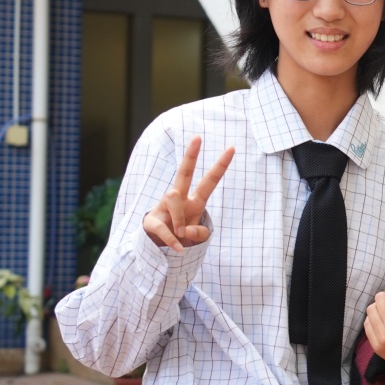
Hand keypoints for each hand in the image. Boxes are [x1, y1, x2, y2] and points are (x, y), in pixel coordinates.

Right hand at [144, 136, 233, 250]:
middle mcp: (180, 198)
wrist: (159, 245)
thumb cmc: (182, 235)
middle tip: (198, 137)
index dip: (220, 166)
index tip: (232, 148)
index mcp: (196, 200)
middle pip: (184, 173)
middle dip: (191, 155)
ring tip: (180, 234)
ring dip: (179, 220)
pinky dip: (172, 240)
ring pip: (173, 197)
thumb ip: (198, 233)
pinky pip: (163, 227)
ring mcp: (164, 206)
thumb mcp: (198, 236)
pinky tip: (178, 247)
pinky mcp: (152, 219)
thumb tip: (184, 230)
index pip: (210, 181)